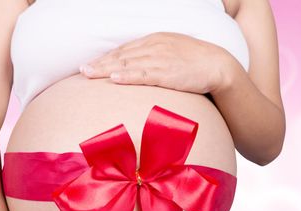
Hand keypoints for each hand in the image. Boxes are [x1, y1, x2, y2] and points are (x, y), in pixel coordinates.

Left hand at [79, 32, 230, 93]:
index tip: (92, 64)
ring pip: (128, 64)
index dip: (107, 58)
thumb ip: (156, 57)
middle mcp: (154, 47)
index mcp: (155, 41)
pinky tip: (114, 78)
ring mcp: (160, 59)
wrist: (218, 65)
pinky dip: (127, 76)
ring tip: (89, 74)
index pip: (125, 49)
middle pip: (122, 55)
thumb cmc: (196, 61)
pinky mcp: (168, 73)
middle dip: (100, 63)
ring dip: (106, 69)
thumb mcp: (174, 52)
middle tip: (82, 70)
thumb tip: (141, 67)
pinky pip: (143, 74)